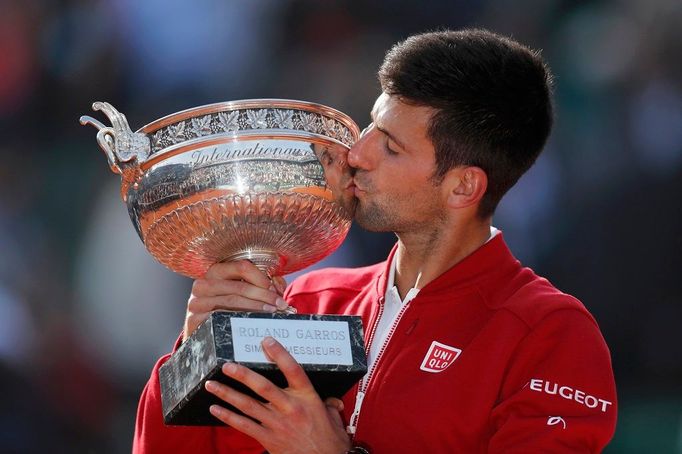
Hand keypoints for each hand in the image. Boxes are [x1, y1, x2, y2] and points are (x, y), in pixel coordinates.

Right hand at [183, 261, 287, 340]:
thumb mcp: (244, 293)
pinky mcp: (194, 320)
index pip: (241, 267)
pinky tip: (252, 323)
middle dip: (264, 295)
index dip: (262, 278)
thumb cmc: (228, 310)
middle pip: (239, 286)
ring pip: (232, 301)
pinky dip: (240, 319)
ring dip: (256, 307)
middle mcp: (203, 284)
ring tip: (272, 313)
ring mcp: (196, 302)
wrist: (205, 336)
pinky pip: (220, 318)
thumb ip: (263, 285)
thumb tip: (277, 284)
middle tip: (280, 305)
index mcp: (216, 272)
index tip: (276, 290)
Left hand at [205, 337, 351, 453]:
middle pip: (263, 387)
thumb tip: (332, 399)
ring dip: (228, 394)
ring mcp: (277, 424)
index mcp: (307, 397)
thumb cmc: (330, 440)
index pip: (292, 370)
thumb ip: (328, 403)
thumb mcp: (333, 416)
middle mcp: (290, 408)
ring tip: (212, 384)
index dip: (279, 354)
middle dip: (243, 375)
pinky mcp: (268, 439)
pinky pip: (244, 426)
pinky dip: (228, 417)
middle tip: (227, 366)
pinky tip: (215, 409)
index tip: (266, 341)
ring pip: (248, 405)